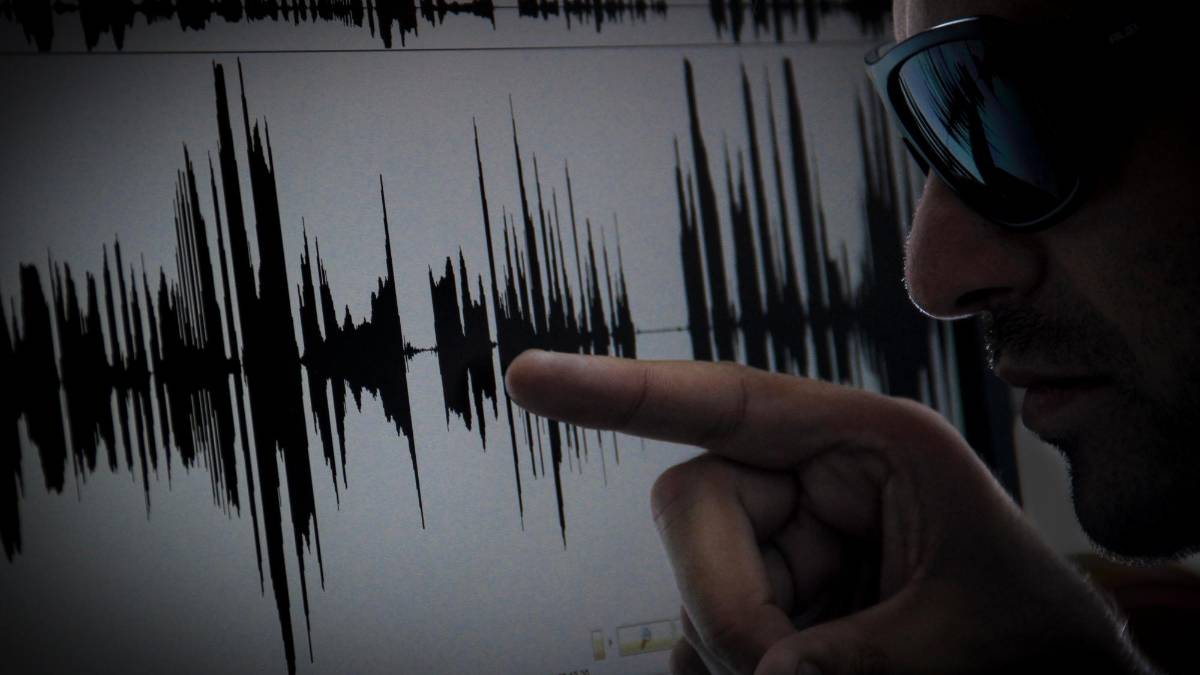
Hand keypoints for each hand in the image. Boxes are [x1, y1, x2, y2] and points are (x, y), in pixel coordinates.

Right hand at [505, 350, 1149, 674]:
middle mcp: (812, 480)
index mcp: (866, 445)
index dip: (621, 390)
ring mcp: (784, 542)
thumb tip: (754, 674)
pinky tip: (780, 670)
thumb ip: (848, 653)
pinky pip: (703, 626)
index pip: (726, 400)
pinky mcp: (770, 599)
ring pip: (693, 575)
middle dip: (722, 595)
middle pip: (692, 501)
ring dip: (732, 639)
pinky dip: (723, 659)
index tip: (530, 377)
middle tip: (782, 670)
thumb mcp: (958, 632)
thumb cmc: (1033, 630)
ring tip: (821, 673)